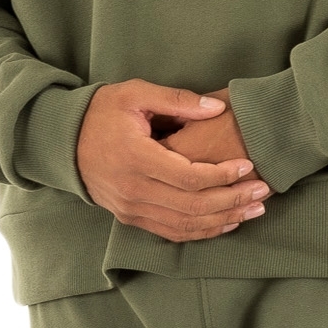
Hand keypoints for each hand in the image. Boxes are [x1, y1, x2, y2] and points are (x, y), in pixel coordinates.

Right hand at [75, 83, 269, 242]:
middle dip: (233, 200)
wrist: (63, 141)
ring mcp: (131, 209)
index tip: (249, 166)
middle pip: (193, 207)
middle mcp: (133, 191)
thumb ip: (177, 100)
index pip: (190, 177)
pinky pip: (172, 233)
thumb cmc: (101, 112)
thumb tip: (217, 108)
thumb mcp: (135, 94)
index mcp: (136, 158)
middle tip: (263, 191)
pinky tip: (227, 222)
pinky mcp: (131, 218)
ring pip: (186, 226)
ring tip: (255, 209)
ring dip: (224, 220)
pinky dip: (203, 232)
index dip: (224, 175)